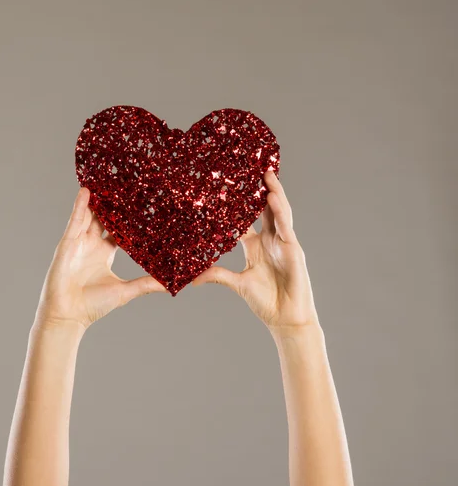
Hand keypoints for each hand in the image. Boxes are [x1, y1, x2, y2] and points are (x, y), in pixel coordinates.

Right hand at [34, 187, 166, 332]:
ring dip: (97, 198)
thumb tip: (171, 285)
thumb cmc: (93, 306)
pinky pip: (75, 221)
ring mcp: (79, 243)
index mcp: (105, 253)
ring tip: (105, 179)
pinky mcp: (67, 244)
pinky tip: (87, 191)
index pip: (118, 229)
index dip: (127, 216)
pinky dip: (80, 206)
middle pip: (103, 217)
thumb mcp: (126, 290)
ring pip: (89, 215)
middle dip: (112, 202)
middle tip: (124, 183)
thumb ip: (148, 284)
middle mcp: (92, 245)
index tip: (141, 202)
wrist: (68, 316)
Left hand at [192, 169, 319, 335]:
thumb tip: (192, 279)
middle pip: (265, 208)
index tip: (227, 185)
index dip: (239, 202)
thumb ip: (217, 275)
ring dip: (273, 191)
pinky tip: (272, 196)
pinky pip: (285, 226)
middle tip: (251, 166)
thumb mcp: (237, 283)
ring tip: (265, 172)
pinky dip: (279, 211)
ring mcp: (283, 243)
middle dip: (260, 188)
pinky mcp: (294, 249)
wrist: (285, 318)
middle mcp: (270, 240)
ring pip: (278, 211)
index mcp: (256, 245)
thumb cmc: (266, 301)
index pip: (246, 218)